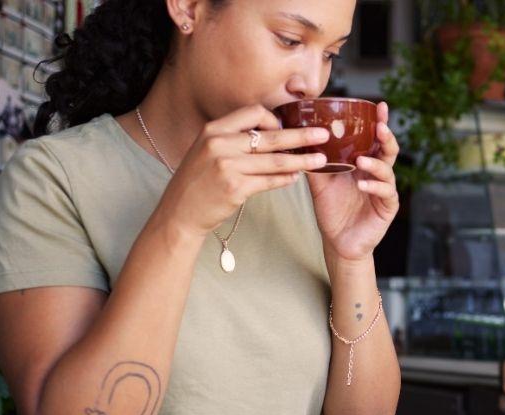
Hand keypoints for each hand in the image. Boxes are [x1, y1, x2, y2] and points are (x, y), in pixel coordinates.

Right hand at [163, 105, 329, 233]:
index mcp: (214, 129)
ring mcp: (227, 166)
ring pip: (275, 160)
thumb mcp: (207, 149)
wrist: (179, 211)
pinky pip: (270, 181)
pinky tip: (296, 177)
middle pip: (271, 136)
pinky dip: (286, 178)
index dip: (274, 119)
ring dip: (302, 160)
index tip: (285, 128)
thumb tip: (271, 131)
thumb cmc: (198, 180)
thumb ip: (234, 138)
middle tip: (324, 135)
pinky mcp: (235, 188)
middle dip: (302, 135)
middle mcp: (219, 144)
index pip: (253, 112)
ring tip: (320, 160)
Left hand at [307, 101, 401, 262]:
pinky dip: (374, 187)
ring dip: (375, 164)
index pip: (374, 139)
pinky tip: (362, 185)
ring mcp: (384, 190)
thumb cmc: (332, 211)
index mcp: (364, 163)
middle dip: (386, 136)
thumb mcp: (320, 184)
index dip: (379, 122)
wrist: (338, 242)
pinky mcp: (387, 207)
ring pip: (388, 171)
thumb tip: (300, 140)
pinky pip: (385, 193)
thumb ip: (315, 163)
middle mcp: (377, 174)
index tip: (379, 106)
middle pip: (388, 150)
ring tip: (361, 161)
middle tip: (380, 126)